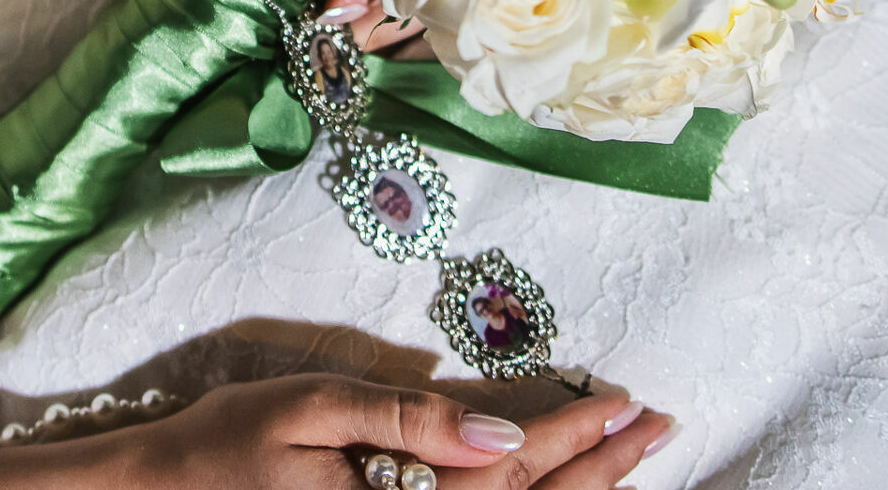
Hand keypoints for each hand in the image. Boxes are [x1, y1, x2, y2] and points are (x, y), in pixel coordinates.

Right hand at [131, 374, 675, 489]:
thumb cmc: (228, 444)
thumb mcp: (311, 410)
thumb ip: (408, 422)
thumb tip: (500, 433)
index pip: (511, 471)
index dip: (576, 439)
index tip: (630, 405)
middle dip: (600, 471)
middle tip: (658, 423)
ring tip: (630, 454)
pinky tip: (553, 489)